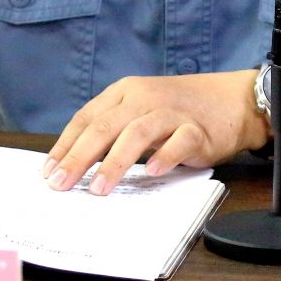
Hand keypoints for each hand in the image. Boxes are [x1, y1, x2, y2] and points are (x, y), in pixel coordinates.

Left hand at [42, 70, 268, 196]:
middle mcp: (144, 98)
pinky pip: (179, 142)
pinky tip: (151, 172)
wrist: (231, 100)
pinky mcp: (197, 129)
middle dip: (79, 157)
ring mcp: (172, 112)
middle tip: (61, 183)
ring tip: (98, 188)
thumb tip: (75, 163)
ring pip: (137, 133)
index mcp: (124, 92)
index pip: (87, 118)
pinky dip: (164, 156)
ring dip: (114, 162)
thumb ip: (113, 130)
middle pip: (105, 126)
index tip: (49, 171)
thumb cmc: (178, 111)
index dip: (66, 145)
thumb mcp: (140, 110)